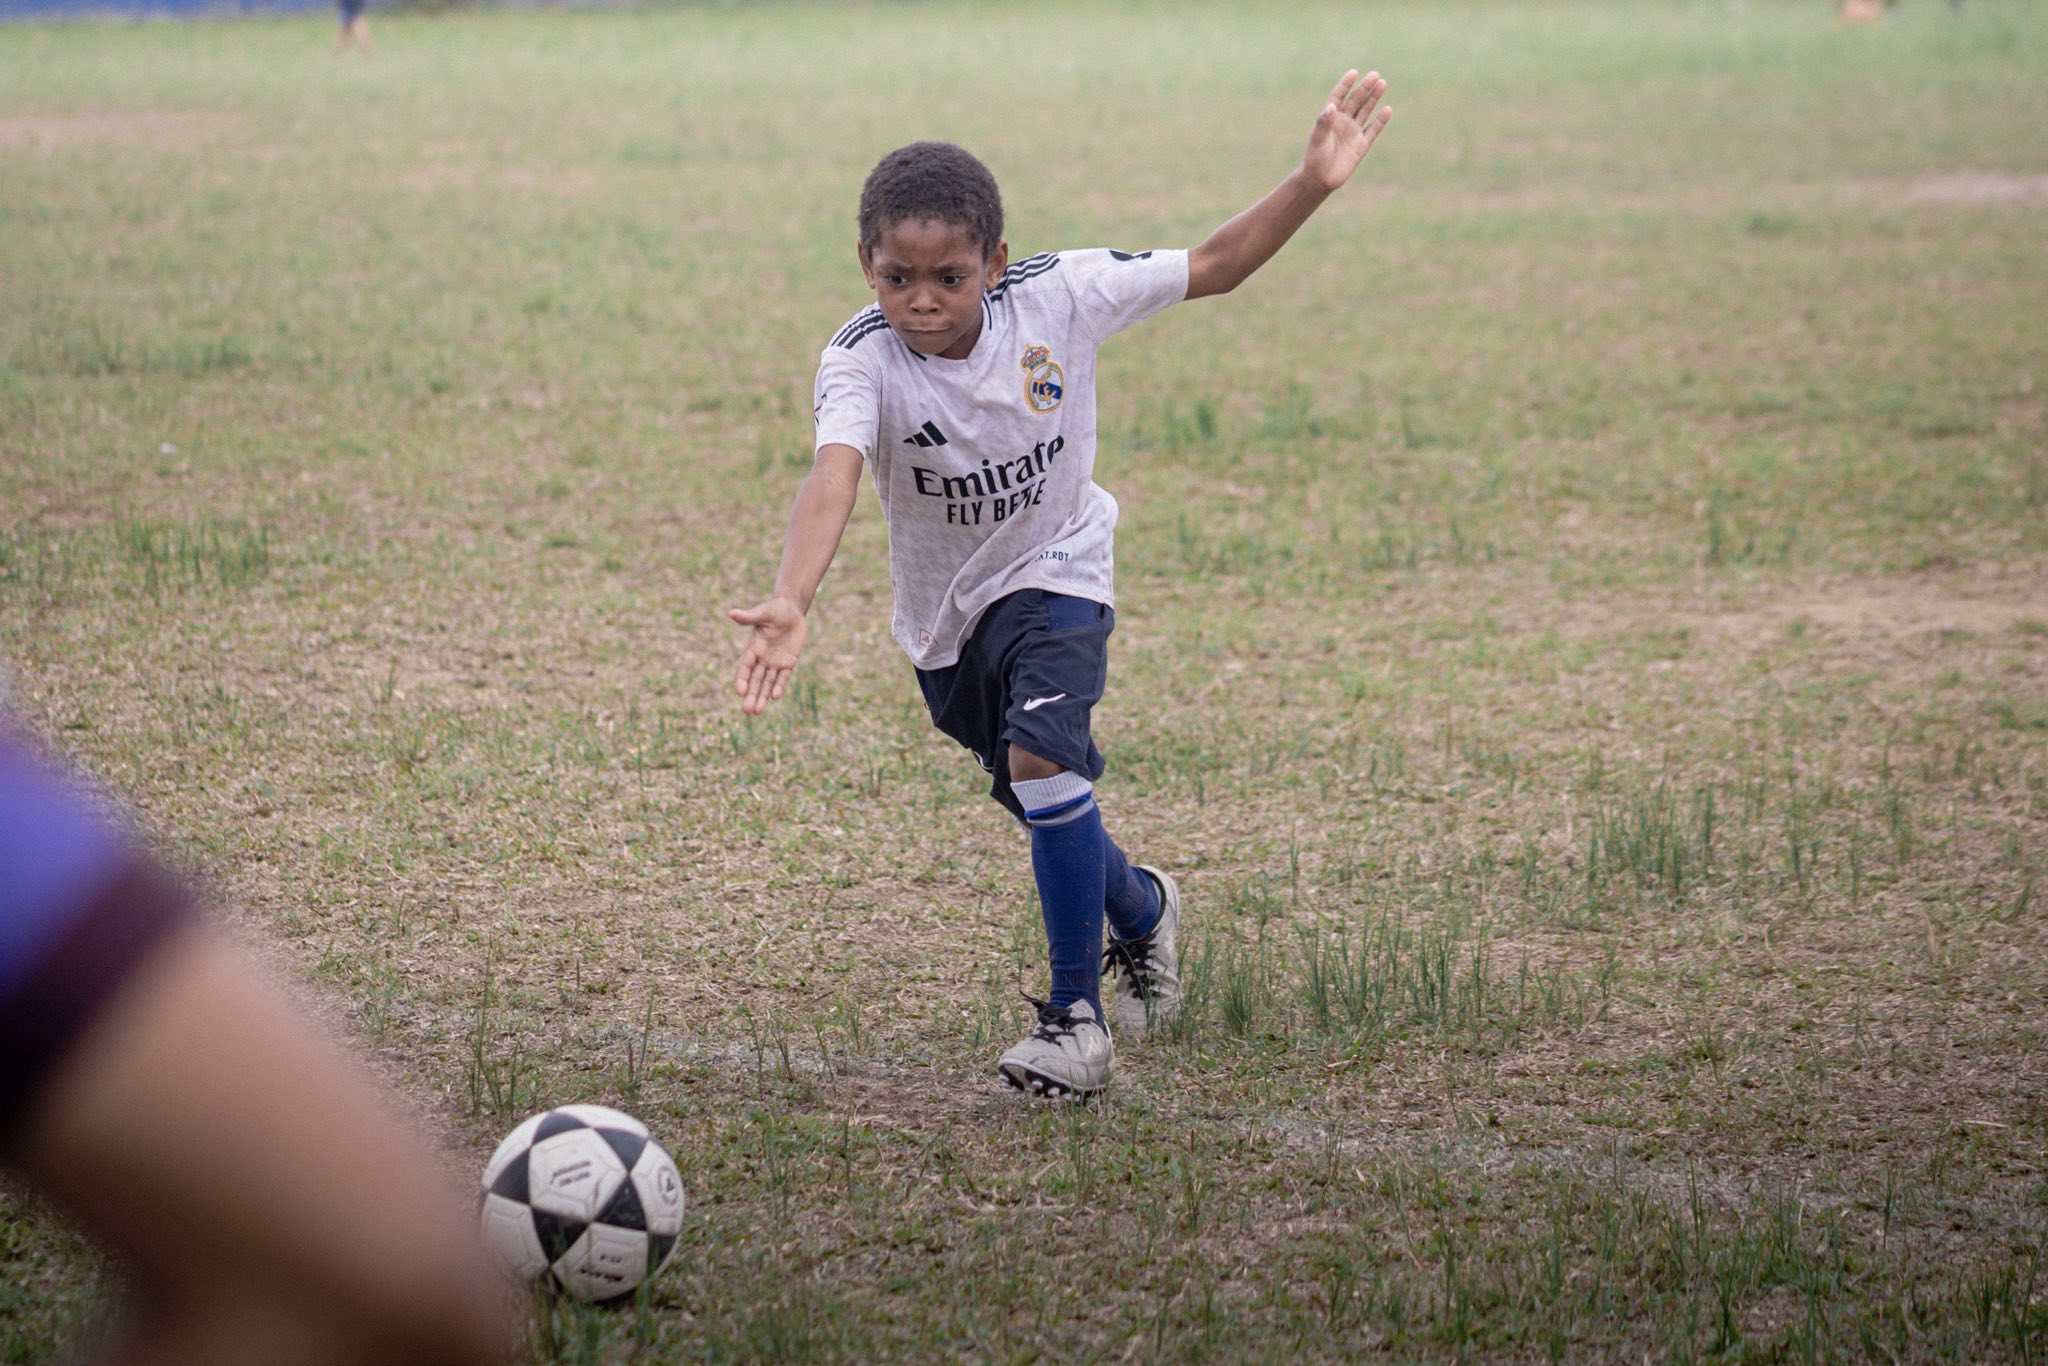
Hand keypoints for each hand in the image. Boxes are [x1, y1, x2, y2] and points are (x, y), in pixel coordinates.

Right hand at [728, 597, 807, 714]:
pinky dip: (779, 686)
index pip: (745, 667)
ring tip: (756, 712)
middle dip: (751, 695)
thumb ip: (749, 617)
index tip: (740, 692)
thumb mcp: (764, 612)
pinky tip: (775, 697)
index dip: (742, 679)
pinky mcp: (788, 662)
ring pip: (767, 683)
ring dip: (762, 697)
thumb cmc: (775, 609)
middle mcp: (762, 658)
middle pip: (755, 680)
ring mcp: (774, 662)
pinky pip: (783, 677)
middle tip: (747, 711)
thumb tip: (732, 613)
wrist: (792, 611)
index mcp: (752, 647)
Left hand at [1301, 69, 1391, 192]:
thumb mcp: (1318, 139)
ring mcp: (1353, 132)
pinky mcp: (1361, 145)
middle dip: (1365, 88)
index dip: (1345, 85)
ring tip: (1382, 83)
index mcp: (1330, 117)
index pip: (1338, 96)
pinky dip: (1380, 121)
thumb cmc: (1315, 158)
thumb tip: (1331, 107)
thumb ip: (1324, 123)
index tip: (1353, 73)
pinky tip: (1387, 109)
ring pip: (1365, 111)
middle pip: (1356, 101)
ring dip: (1374, 98)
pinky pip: (1373, 130)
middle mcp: (1343, 122)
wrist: (1320, 179)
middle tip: (1375, 75)